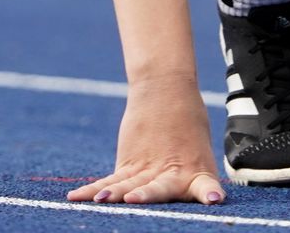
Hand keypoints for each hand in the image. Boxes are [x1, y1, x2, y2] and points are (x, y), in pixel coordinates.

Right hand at [67, 71, 224, 205]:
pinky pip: (108, 182)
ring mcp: (146, 169)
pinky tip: (75, 198)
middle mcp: (171, 174)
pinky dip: (91, 191)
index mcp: (198, 172)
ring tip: (103, 199)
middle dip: (148, 195)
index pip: (206, 186)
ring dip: (115, 194)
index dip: (209, 193)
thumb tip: (206, 200)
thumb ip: (196, 180)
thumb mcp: (201, 154)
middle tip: (136, 198)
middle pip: (159, 189)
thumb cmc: (188, 125)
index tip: (214, 199)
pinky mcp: (127, 164)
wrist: (165, 90)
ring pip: (127, 185)